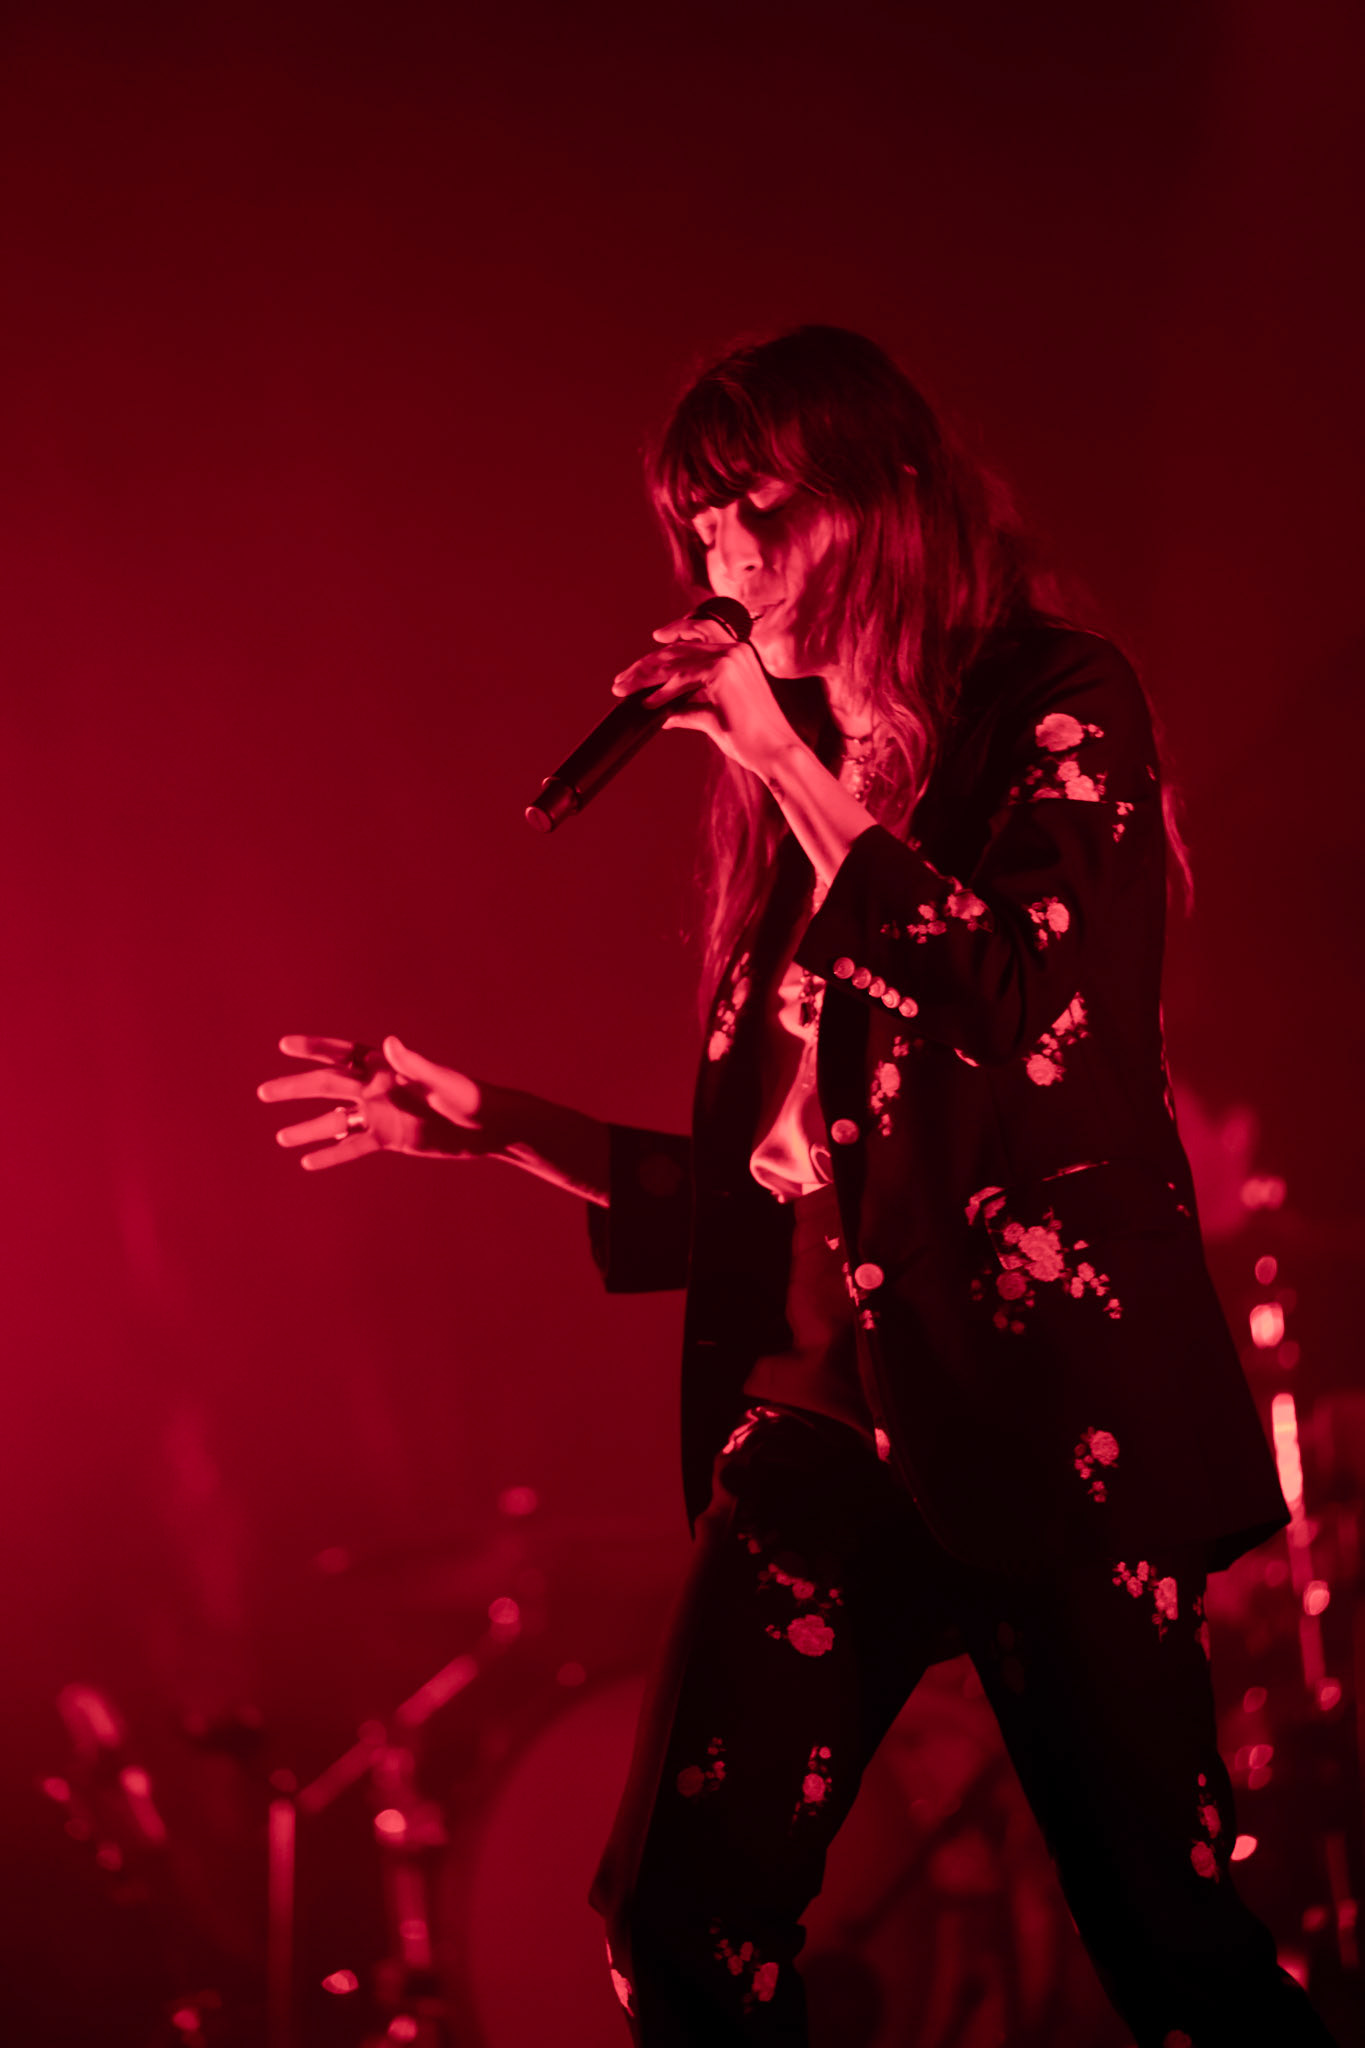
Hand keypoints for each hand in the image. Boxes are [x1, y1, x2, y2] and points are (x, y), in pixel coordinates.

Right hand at [257, 1034, 498, 1171]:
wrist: (490, 1126)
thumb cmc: (470, 1097)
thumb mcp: (442, 1081)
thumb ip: (414, 1064)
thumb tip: (388, 1044)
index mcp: (388, 1068)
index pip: (344, 1054)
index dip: (315, 1048)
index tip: (286, 1045)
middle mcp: (378, 1088)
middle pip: (328, 1086)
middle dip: (295, 1087)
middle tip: (262, 1093)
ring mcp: (381, 1114)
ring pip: (336, 1120)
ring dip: (308, 1127)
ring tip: (279, 1137)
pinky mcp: (390, 1138)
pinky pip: (354, 1146)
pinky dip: (332, 1153)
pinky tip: (308, 1162)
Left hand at [612, 612, 803, 780]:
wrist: (774, 751)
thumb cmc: (751, 738)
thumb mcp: (713, 716)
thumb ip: (688, 709)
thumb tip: (664, 714)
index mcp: (737, 653)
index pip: (696, 635)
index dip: (669, 640)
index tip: (647, 651)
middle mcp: (734, 650)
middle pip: (678, 648)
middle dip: (646, 664)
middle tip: (622, 680)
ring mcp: (729, 658)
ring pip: (674, 660)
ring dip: (644, 675)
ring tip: (623, 688)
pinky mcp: (722, 673)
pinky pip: (680, 678)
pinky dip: (660, 691)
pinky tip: (646, 703)